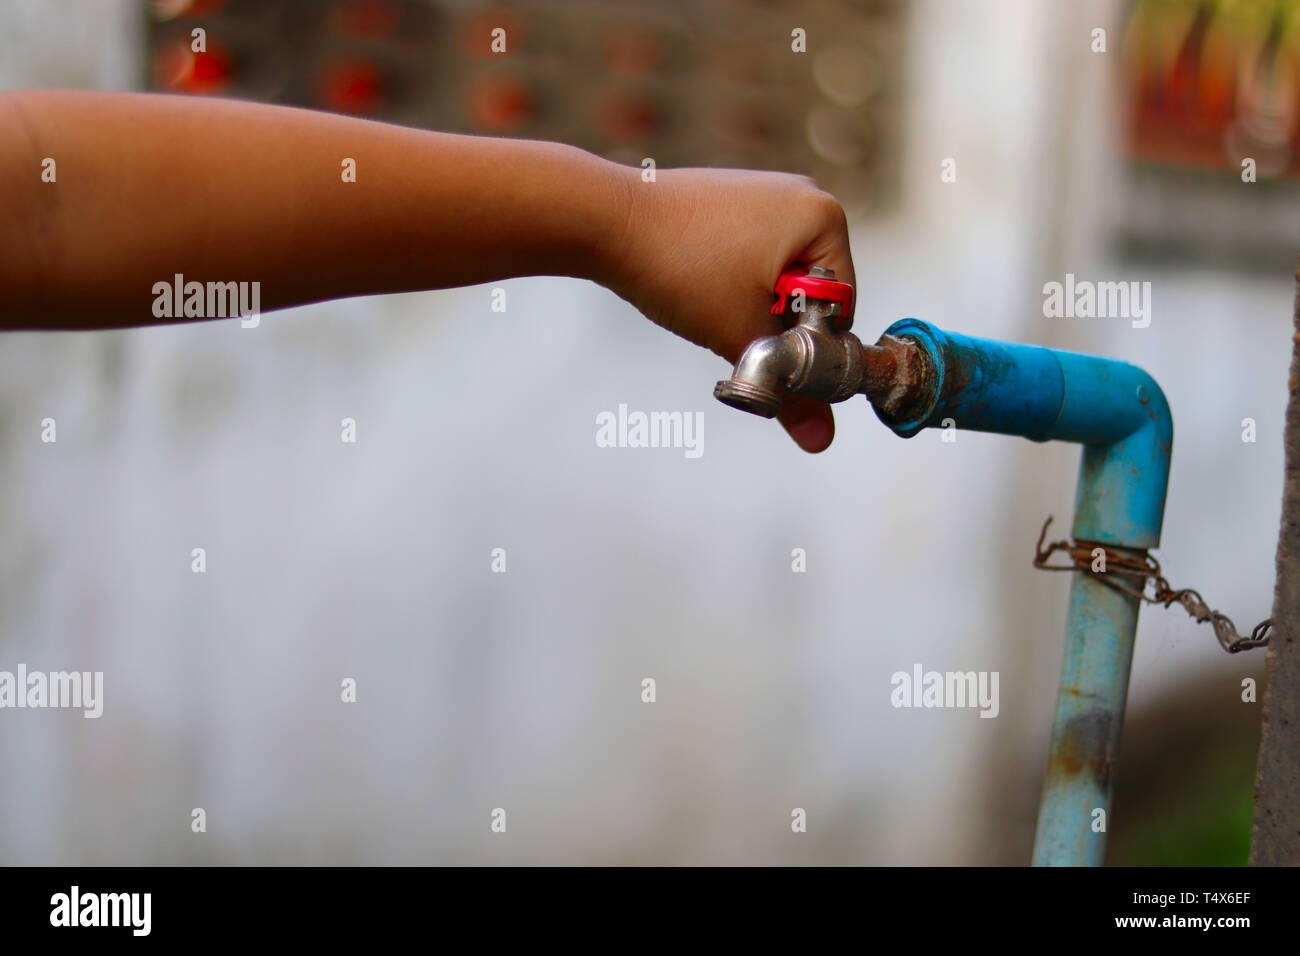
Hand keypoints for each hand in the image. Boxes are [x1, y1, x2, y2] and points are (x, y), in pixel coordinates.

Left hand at [598, 166, 855, 452]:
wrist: (605, 219)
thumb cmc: (681, 265)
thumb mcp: (740, 335)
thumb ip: (788, 391)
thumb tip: (819, 439)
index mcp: (824, 218)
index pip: (841, 311)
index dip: (806, 345)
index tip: (765, 352)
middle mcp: (803, 196)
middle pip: (810, 297)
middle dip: (774, 327)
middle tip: (730, 327)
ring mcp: (765, 195)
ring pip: (776, 283)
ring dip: (749, 310)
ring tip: (707, 302)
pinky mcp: (731, 201)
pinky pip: (750, 261)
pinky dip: (730, 286)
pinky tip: (696, 286)